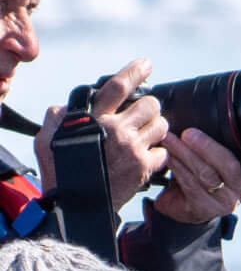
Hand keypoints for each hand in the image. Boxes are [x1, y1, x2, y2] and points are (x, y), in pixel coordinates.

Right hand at [33, 58, 167, 210]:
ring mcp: (133, 150)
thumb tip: (65, 107)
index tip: (146, 64)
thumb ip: (57, 118)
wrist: (75, 206)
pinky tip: (148, 155)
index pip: (118, 87)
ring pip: (162, 126)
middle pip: (150, 104)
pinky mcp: (143, 168)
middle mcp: (117, 131)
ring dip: (156, 127)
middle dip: (149, 107)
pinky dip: (160, 152)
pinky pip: (164, 152)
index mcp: (94, 119)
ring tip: (146, 134)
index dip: (134, 71)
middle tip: (142, 115)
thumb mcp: (47, 139)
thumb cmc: (59, 173)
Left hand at [150, 124, 240, 224]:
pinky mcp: (204, 210)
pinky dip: (177, 168)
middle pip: (229, 166)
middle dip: (207, 148)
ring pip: (206, 175)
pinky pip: (190, 186)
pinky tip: (167, 155)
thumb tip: (207, 107)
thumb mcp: (214, 155)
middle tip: (188, 133)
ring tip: (169, 139)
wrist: (185, 202)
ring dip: (185, 154)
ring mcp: (223, 202)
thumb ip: (220, 140)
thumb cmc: (202, 170)